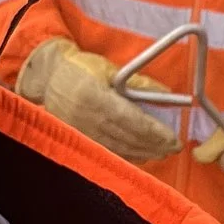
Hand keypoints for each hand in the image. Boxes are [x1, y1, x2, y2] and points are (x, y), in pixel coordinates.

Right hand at [15, 38, 180, 162]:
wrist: (49, 77)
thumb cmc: (82, 68)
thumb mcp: (110, 68)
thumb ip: (138, 82)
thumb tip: (167, 94)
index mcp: (96, 97)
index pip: (132, 120)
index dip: (155, 132)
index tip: (173, 138)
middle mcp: (89, 119)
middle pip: (128, 138)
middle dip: (154, 145)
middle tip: (174, 148)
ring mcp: (83, 132)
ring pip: (119, 148)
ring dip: (144, 152)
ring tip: (162, 153)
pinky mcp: (80, 139)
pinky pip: (108, 151)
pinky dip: (128, 155)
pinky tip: (142, 155)